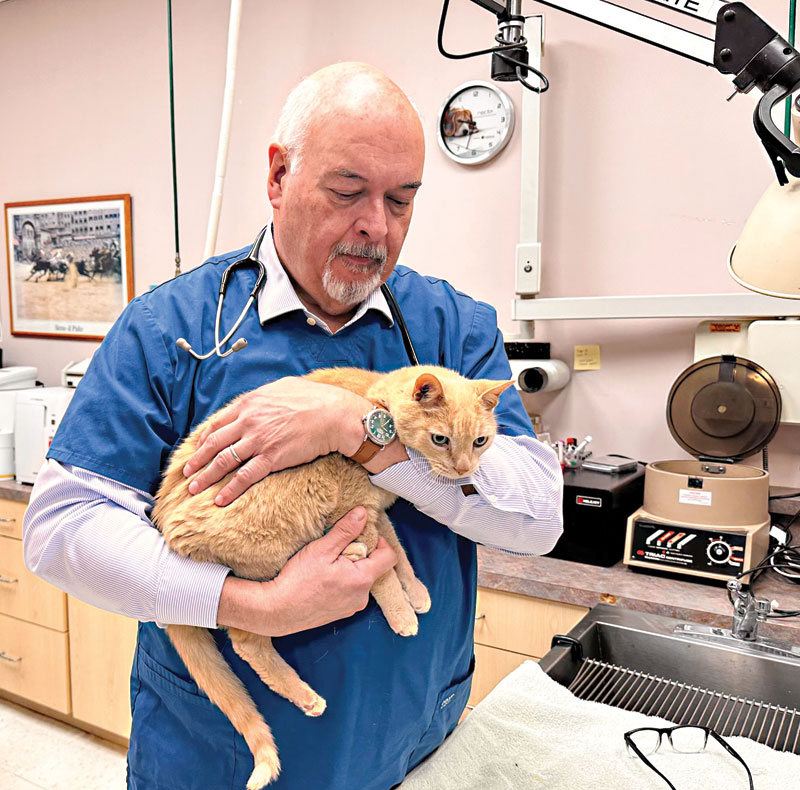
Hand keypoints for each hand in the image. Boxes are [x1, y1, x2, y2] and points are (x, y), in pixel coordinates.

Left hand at [183, 377, 373, 505]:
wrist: (335, 414)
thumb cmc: (316, 398)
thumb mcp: (284, 387)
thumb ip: (265, 396)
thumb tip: (260, 399)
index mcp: (250, 403)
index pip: (218, 423)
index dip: (204, 438)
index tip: (197, 448)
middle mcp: (249, 421)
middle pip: (214, 443)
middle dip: (197, 459)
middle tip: (186, 471)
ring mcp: (258, 440)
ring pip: (223, 461)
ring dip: (206, 477)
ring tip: (194, 488)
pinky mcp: (271, 458)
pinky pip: (244, 477)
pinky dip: (229, 490)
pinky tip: (220, 500)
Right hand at [216, 507, 397, 635]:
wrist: (276, 611)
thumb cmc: (298, 580)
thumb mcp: (322, 549)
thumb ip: (346, 531)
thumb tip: (363, 514)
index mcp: (362, 579)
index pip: (389, 556)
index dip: (380, 541)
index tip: (362, 534)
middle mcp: (362, 597)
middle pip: (375, 567)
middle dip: (361, 554)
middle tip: (338, 548)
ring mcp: (352, 607)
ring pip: (361, 579)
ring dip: (351, 568)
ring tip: (328, 564)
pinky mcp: (341, 613)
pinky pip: (351, 591)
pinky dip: (343, 581)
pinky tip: (324, 578)